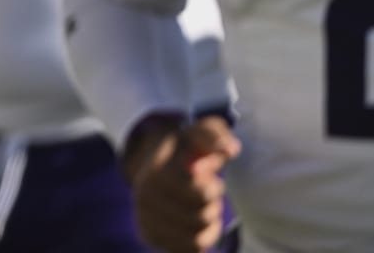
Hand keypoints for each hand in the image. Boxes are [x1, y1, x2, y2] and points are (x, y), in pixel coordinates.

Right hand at [124, 114, 240, 252]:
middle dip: (212, 204)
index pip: (199, 193)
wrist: (155, 161)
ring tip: (203, 206)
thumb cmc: (186, 147)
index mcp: (154, 170)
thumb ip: (215, 135)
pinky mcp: (150, 236)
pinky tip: (197, 223)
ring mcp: (144, 218)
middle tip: (207, 192)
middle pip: (201, 216)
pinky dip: (201, 238)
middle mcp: (143, 197)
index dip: (213, 187)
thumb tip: (230, 150)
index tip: (211, 177)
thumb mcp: (199, 132)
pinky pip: (190, 249)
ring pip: (197, 237)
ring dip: (208, 222)